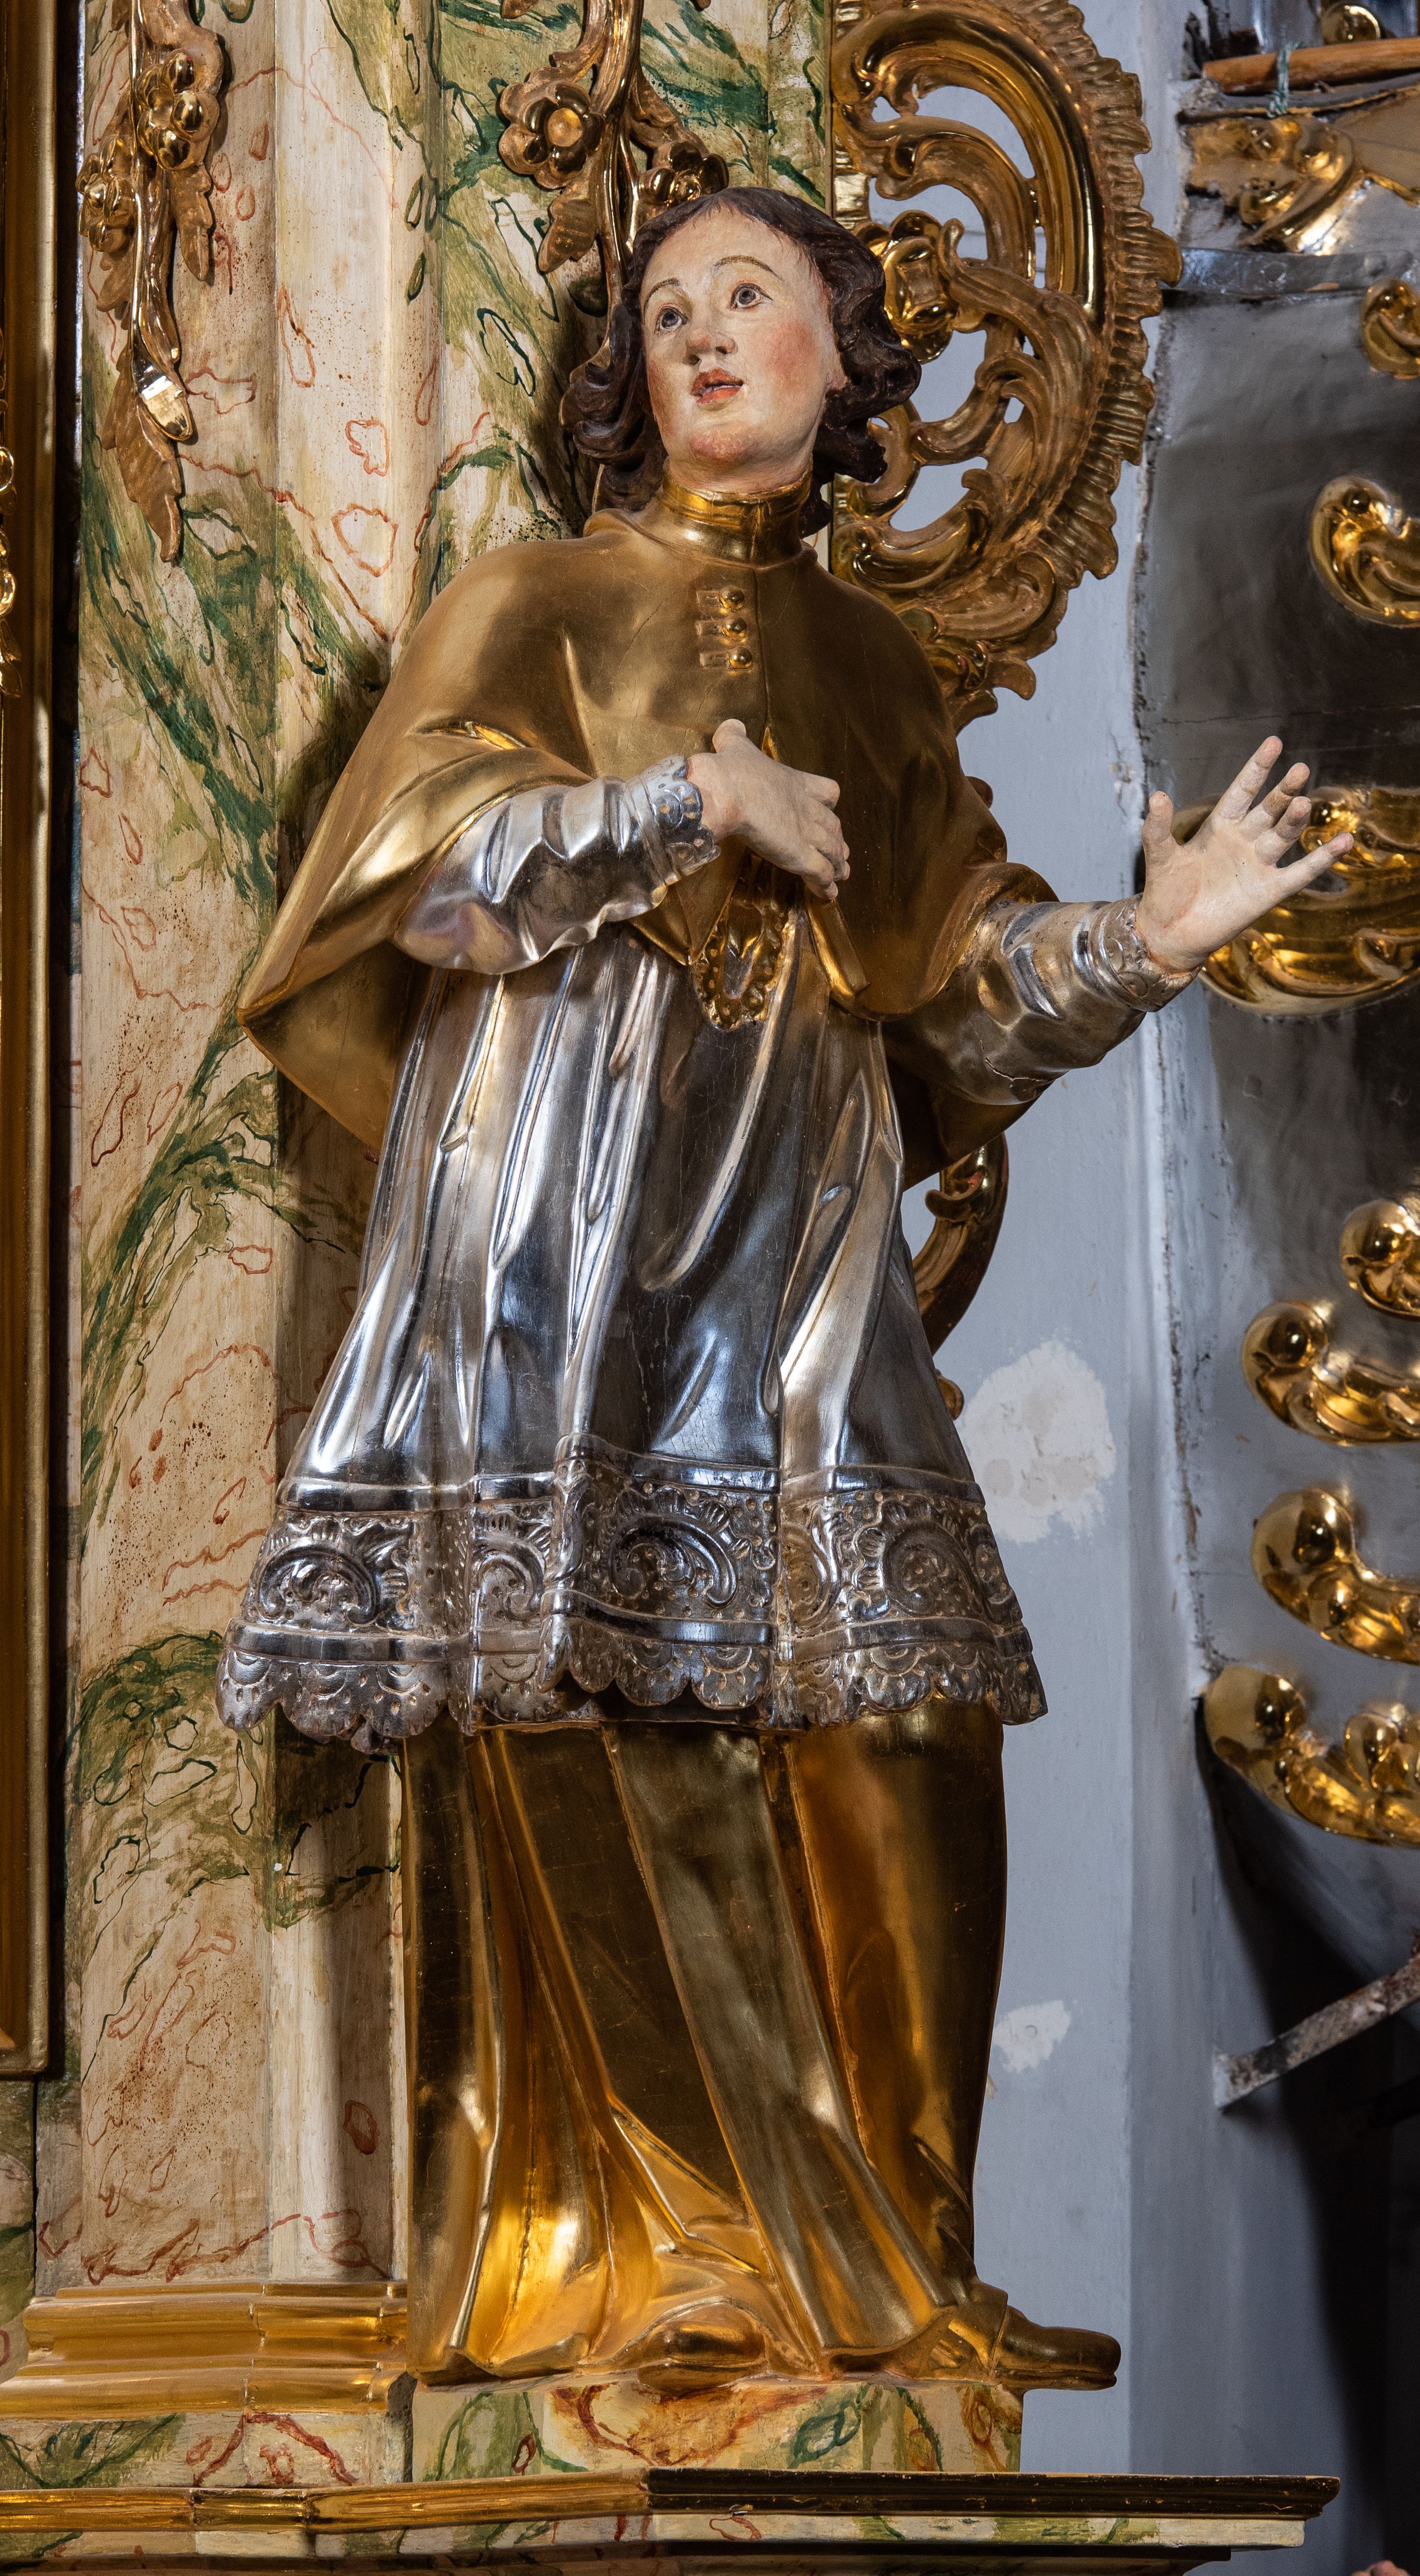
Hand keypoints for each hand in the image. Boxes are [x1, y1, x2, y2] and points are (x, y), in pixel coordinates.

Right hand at [687, 719, 848, 900]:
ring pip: (833, 851)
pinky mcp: (801, 855)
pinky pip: (821, 873)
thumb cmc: (730, 770)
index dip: (827, 802)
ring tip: (842, 875)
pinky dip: (826, 886)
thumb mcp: (734, 745)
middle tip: (842, 850)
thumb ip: (735, 736)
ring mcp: (808, 833)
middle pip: (833, 825)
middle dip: (837, 839)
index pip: (826, 791)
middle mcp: (808, 808)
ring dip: (838, 864)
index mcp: (795, 783)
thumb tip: (730, 725)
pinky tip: (828, 897)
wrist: (726, 791)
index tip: (828, 809)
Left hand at [1136, 737, 1352, 972]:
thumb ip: (1157, 828)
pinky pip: (1301, 873)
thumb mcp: (1160, 857)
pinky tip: (1344, 842)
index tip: (1274, 743)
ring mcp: (1259, 864)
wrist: (1170, 933)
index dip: (1257, 768)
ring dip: (1294, 820)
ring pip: (1284, 835)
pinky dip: (1322, 859)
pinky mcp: (1269, 891)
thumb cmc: (1165, 892)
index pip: (1243, 790)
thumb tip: (1157, 795)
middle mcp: (1245, 840)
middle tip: (1300, 769)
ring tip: (1303, 803)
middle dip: (1283, 790)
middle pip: (1269, 809)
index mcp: (1220, 826)